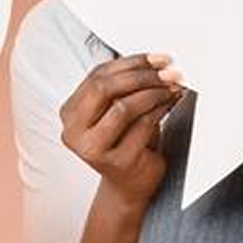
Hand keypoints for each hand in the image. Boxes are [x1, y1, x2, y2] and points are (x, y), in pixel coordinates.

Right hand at [58, 54, 182, 206]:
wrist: (130, 183)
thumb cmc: (126, 142)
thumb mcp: (116, 112)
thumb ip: (122, 88)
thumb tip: (154, 62)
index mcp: (69, 113)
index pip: (96, 77)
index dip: (129, 63)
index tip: (156, 58)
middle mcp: (73, 131)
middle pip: (104, 89)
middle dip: (141, 76)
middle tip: (168, 72)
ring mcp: (92, 148)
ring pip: (124, 107)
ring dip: (154, 93)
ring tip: (173, 88)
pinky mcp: (116, 161)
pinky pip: (142, 126)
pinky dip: (161, 110)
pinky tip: (171, 104)